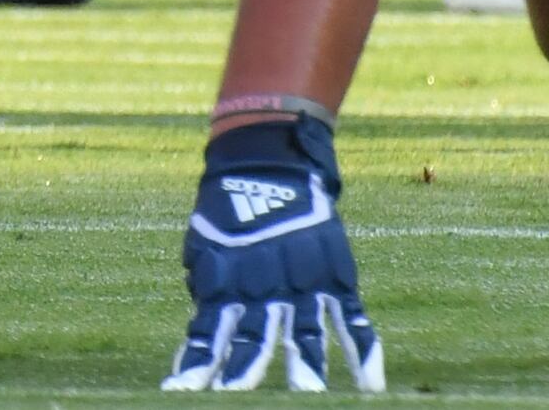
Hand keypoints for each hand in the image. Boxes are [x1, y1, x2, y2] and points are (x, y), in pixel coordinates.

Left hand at [165, 117, 383, 392]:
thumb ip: (206, 286)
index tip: (180, 392)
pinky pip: (352, 320)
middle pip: (253, 343)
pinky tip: (368, 385)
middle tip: (232, 400)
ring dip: (306, 370)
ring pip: (304, 337)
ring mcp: (301, 285)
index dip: (196, 366)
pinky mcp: (335, 277)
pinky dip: (364, 352)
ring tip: (308, 396)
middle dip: (243, 376)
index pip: (206, 336)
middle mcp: (262, 290)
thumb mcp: (204, 245)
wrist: (267, 163)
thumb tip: (204, 326)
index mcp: (224, 284)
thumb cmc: (228, 208)